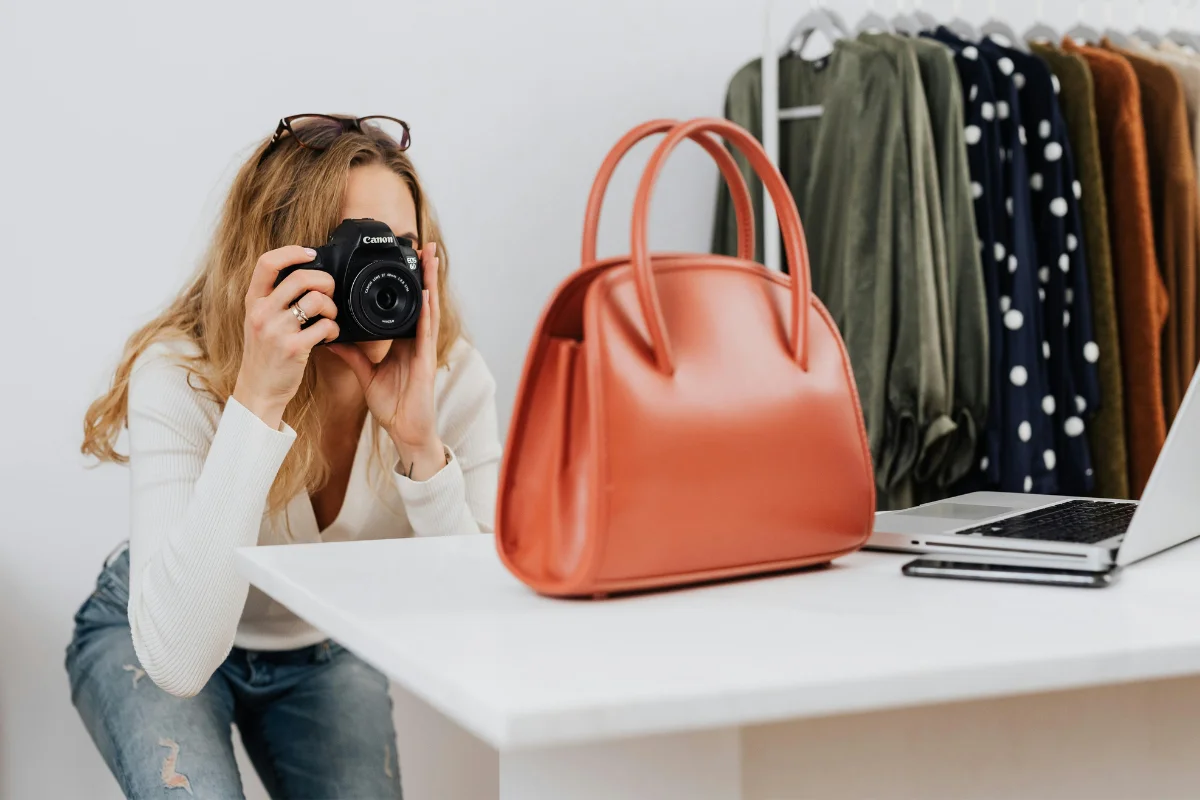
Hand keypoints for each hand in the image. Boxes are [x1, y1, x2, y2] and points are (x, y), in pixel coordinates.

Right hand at [232, 246, 339, 428]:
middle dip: (325, 281)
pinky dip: (334, 329)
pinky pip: (325, 327)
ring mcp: (277, 330)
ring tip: (329, 317)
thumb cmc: (264, 354)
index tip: (310, 253)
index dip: (292, 252)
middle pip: (301, 277)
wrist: (258, 390)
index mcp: (253, 301)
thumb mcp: (259, 321)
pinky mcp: (293, 348)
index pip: (267, 263)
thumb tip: (305, 275)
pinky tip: (329, 336)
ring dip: (332, 307)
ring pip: (316, 300)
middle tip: (329, 292)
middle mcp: (262, 312)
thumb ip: (274, 299)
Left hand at [329, 243, 444, 479]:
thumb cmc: (391, 406)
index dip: (407, 282)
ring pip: (429, 308)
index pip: (405, 305)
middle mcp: (417, 341)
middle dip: (424, 272)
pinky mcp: (426, 361)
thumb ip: (351, 354)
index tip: (404, 259)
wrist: (405, 431)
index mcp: (404, 342)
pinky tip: (428, 293)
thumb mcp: (365, 374)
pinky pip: (426, 331)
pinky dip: (427, 310)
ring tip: (431, 257)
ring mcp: (424, 349)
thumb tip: (331, 336)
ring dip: (431, 282)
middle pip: (422, 299)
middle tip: (422, 244)